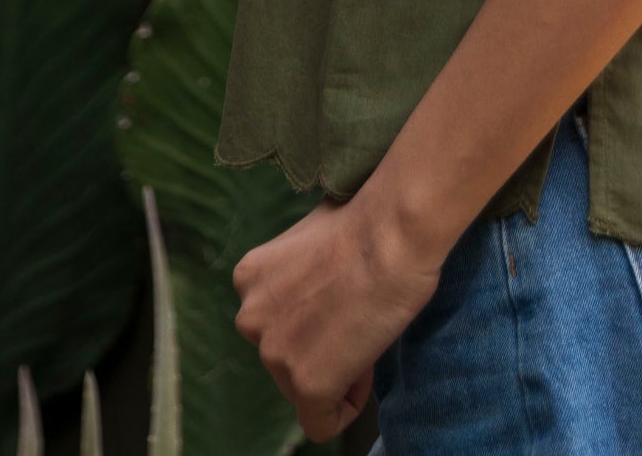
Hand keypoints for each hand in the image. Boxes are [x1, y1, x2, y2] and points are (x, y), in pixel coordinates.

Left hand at [231, 191, 444, 443]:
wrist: (392, 232)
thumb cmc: (369, 219)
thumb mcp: (313, 237)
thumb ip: (300, 271)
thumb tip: (319, 286)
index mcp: (249, 278)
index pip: (274, 320)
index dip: (314, 316)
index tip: (344, 298)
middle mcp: (250, 318)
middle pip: (284, 354)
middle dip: (320, 345)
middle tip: (359, 317)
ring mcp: (275, 354)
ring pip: (302, 386)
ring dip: (335, 369)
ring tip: (367, 333)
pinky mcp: (307, 385)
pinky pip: (322, 422)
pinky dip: (345, 407)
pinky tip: (366, 370)